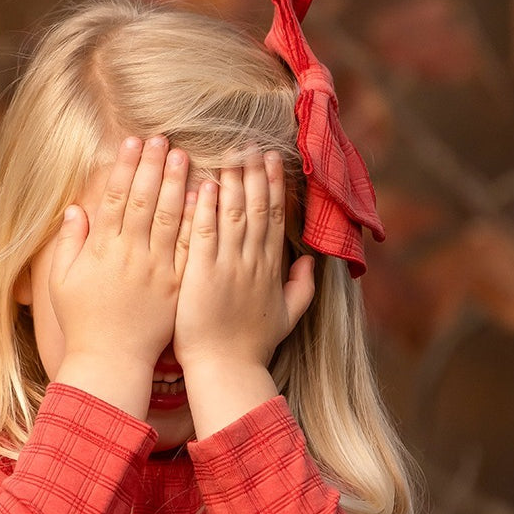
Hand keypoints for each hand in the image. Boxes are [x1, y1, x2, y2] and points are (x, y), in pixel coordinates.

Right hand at [48, 135, 188, 386]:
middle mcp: (131, 255)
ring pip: (170, 219)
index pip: (116, 198)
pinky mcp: (176, 286)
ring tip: (184, 156)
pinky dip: (196, 222)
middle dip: (153, 166)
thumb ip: (68, 243)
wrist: (111, 361)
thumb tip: (74, 208)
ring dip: (177, 185)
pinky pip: (189, 249)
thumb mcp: (62, 282)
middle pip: (145, 201)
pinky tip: (203, 199)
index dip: (125, 168)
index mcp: (103, 250)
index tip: (133, 142)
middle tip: (163, 138)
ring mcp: (157, 270)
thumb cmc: (83, 322)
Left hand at [173, 148, 315, 379]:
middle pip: (256, 208)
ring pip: (232, 214)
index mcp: (270, 269)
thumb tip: (311, 262)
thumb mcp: (287, 317)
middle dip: (255, 173)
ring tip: (231, 152)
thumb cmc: (251, 348)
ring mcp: (228, 267)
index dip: (274, 186)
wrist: (226, 371)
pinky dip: (205, 208)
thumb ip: (302, 288)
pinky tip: (204, 184)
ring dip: (232, 181)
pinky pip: (205, 233)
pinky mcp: (202, 274)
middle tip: (252, 143)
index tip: (272, 160)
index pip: (273, 218)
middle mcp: (252, 263)